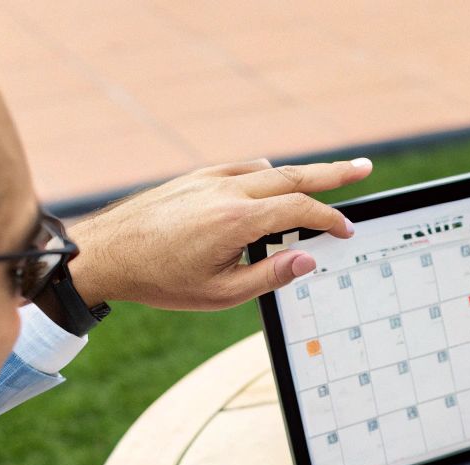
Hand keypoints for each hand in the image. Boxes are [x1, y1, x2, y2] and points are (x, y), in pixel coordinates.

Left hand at [63, 156, 374, 311]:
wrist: (105, 254)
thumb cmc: (160, 280)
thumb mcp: (220, 293)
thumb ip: (269, 276)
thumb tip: (308, 261)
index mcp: (236, 220)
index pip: (299, 210)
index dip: (329, 221)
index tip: (346, 232)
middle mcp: (226, 190)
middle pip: (293, 175)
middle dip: (333, 173)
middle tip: (364, 169)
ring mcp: (208, 179)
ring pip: (267, 168)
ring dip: (300, 174)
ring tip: (327, 179)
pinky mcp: (194, 177)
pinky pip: (241, 167)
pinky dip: (266, 173)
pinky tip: (273, 181)